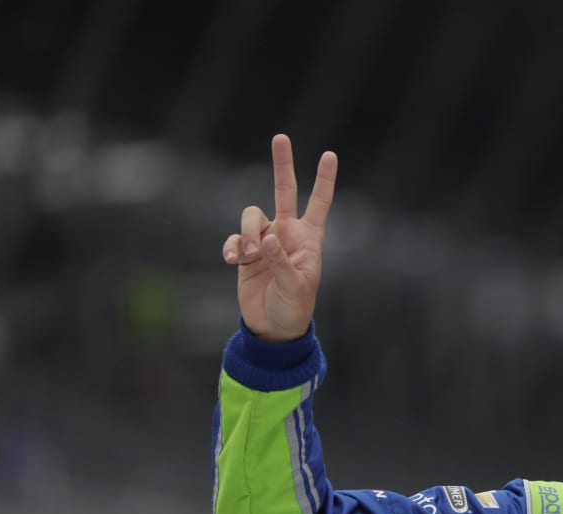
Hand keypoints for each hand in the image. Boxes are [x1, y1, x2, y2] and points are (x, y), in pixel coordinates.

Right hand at [222, 134, 337, 341]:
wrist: (272, 327)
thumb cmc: (294, 308)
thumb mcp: (295, 288)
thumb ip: (281, 264)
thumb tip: (268, 239)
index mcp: (309, 240)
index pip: (319, 204)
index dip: (324, 181)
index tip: (330, 155)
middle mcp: (287, 234)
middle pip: (284, 191)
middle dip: (282, 165)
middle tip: (281, 137)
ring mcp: (265, 241)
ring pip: (251, 216)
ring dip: (248, 232)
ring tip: (250, 257)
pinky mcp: (246, 252)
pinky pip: (234, 238)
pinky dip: (232, 246)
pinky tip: (234, 261)